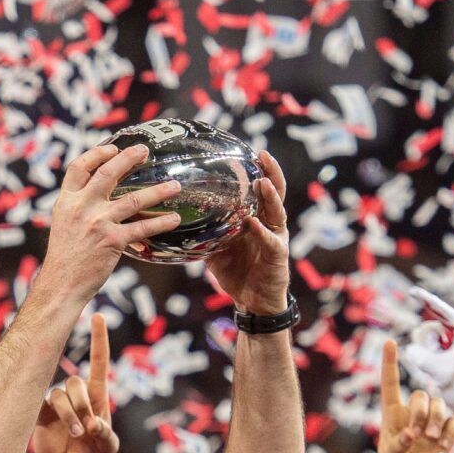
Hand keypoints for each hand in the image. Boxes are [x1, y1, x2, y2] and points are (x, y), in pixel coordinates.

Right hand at [32, 313, 119, 452]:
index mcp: (97, 395)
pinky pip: (40, 405)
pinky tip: (53, 427)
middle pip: (75, 382)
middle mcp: (75, 394)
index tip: (98, 316)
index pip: (98, 362)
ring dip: (69, 415)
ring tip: (78, 434)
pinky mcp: (39, 413)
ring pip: (58, 395)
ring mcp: (56, 403)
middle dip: (82, 403)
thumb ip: (106, 434)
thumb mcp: (108, 447)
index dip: (98, 339)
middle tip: (87, 426)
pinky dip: (51, 415)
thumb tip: (93, 422)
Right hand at [40, 144, 184, 299]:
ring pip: (133, 199)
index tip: (112, 148)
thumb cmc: (65, 259)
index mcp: (66, 201)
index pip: (78, 168)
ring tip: (175, 185)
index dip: (96, 154)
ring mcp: (97, 222)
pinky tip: (174, 219)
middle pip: (108, 173)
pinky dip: (161, 222)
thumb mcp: (63, 225)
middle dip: (129, 158)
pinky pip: (142, 227)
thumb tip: (98, 197)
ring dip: (158, 191)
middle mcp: (81, 207)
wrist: (61, 284)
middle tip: (145, 151)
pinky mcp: (112, 240)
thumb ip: (78, 208)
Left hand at [206, 148, 290, 315]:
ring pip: (277, 213)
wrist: (253, 301)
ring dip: (270, 197)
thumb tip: (175, 219)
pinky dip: (262, 232)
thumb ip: (205, 231)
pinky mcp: (278, 257)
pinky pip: (271, 242)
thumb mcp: (216, 248)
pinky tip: (254, 224)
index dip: (259, 170)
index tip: (252, 151)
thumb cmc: (237, 271)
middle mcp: (270, 225)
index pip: (261, 190)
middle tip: (263, 155)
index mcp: (258, 219)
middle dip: (271, 173)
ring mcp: (276, 239)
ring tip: (262, 182)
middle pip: (276, 193)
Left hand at [377, 339, 453, 452]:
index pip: (390, 385)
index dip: (390, 364)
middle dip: (421, 412)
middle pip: (421, 395)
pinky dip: (450, 432)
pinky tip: (444, 446)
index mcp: (392, 417)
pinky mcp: (447, 434)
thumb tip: (409, 435)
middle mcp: (412, 415)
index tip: (390, 342)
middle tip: (419, 435)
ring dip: (437, 420)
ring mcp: (432, 424)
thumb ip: (395, 448)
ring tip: (432, 441)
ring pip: (439, 405)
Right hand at [398, 287, 453, 417]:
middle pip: (433, 325)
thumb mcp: (441, 372)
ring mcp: (452, 344)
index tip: (412, 292)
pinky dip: (426, 356)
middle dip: (427, 341)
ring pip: (428, 338)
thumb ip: (423, 359)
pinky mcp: (445, 352)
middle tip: (430, 356)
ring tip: (437, 370)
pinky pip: (427, 348)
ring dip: (426, 352)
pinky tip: (434, 371)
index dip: (428, 300)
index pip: (445, 311)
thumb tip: (408, 351)